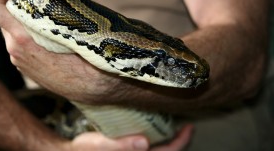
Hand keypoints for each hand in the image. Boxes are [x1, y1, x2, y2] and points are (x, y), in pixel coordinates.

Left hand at [0, 0, 113, 101]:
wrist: (97, 92)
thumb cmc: (91, 61)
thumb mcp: (83, 26)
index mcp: (23, 42)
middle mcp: (17, 55)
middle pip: (8, 23)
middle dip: (20, 10)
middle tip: (40, 4)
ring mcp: (22, 65)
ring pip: (15, 36)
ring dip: (26, 25)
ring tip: (47, 20)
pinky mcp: (30, 72)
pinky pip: (22, 48)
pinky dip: (30, 38)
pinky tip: (49, 38)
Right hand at [66, 124, 192, 150]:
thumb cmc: (85, 150)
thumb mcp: (99, 146)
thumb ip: (120, 146)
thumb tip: (145, 143)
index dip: (181, 142)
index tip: (190, 127)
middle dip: (180, 141)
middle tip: (186, 126)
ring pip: (161, 150)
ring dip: (170, 139)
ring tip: (176, 125)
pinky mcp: (130, 150)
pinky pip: (151, 146)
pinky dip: (158, 137)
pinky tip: (157, 127)